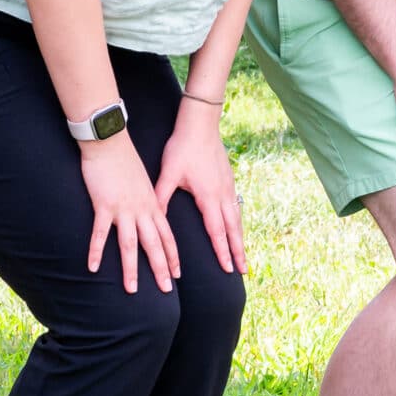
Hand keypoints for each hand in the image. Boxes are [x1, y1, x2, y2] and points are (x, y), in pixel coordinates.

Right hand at [80, 132, 175, 294]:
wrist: (110, 142)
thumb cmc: (125, 161)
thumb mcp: (143, 182)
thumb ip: (146, 200)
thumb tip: (148, 212)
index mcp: (152, 204)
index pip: (167, 235)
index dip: (173, 255)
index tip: (177, 274)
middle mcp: (142, 210)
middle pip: (154, 245)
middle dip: (161, 269)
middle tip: (166, 290)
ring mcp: (123, 209)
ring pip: (130, 245)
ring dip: (131, 269)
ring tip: (132, 290)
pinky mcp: (104, 206)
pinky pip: (100, 234)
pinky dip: (96, 251)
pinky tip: (93, 268)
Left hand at [153, 98, 244, 275]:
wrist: (200, 124)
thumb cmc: (182, 148)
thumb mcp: (168, 174)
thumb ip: (161, 197)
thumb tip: (152, 218)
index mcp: (208, 196)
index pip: (217, 231)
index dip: (222, 251)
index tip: (227, 269)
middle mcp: (222, 194)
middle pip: (233, 229)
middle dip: (238, 251)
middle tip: (243, 271)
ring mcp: (229, 187)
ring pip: (237, 218)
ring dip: (240, 238)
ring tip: (242, 254)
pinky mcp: (229, 179)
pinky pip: (236, 206)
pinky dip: (238, 222)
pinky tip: (237, 227)